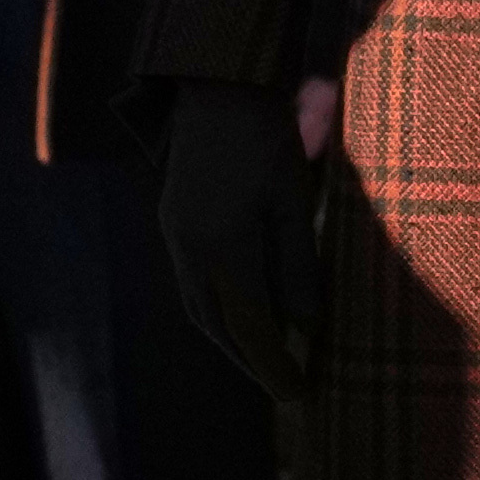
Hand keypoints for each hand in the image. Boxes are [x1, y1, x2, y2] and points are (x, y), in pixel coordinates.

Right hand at [155, 78, 332, 395]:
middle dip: (253, 362)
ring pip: (200, 309)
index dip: (276, 366)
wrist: (215, 83)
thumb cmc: (267, 135)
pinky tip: (240, 314)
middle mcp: (190, 250)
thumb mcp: (294, 201)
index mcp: (222, 247)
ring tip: (266, 359)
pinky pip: (192, 285)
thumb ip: (298, 267)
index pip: (250, 328)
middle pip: (218, 327)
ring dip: (232, 340)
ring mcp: (175, 236)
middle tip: (287, 387)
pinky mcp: (173, 222)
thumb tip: (306, 328)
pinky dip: (217, 312)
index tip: (302, 395)